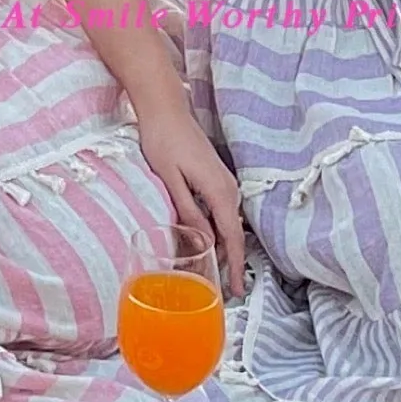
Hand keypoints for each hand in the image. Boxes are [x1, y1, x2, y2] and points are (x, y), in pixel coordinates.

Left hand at [132, 95, 246, 295]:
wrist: (166, 110)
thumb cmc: (163, 141)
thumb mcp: (170, 181)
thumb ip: (188, 211)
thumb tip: (205, 242)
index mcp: (219, 190)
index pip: (233, 237)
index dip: (236, 266)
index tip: (237, 291)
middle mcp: (228, 188)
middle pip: (234, 233)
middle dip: (230, 262)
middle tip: (221, 289)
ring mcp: (224, 182)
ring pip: (228, 223)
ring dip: (223, 246)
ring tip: (212, 272)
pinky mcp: (216, 178)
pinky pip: (221, 212)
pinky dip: (217, 230)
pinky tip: (204, 241)